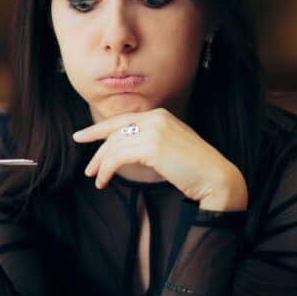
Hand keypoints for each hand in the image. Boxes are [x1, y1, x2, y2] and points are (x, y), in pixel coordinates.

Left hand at [72, 108, 247, 210]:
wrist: (215, 177)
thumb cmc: (194, 168)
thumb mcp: (170, 146)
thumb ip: (150, 140)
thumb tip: (124, 149)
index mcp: (160, 115)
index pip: (121, 120)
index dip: (98, 129)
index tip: (81, 137)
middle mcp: (156, 118)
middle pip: (114, 132)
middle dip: (97, 151)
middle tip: (88, 169)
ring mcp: (154, 130)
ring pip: (114, 145)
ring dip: (101, 165)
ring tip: (97, 180)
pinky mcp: (152, 146)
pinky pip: (118, 157)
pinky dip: (107, 169)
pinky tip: (104, 180)